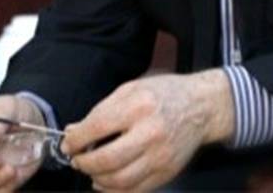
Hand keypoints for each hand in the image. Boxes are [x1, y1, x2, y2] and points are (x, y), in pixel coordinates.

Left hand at [61, 70, 233, 191]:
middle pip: (106, 160)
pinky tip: (108, 180)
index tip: (70, 143)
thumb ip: (101, 110)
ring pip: (118, 180)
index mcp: (139, 106)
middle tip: (78, 159)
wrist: (203, 106)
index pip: (96, 129)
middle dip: (83, 163)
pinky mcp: (167, 171)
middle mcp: (151, 132)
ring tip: (93, 170)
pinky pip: (134, 190)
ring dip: (97, 179)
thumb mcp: (132, 89)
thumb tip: (74, 132)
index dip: (75, 140)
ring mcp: (161, 155)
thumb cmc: (167, 94)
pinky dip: (114, 190)